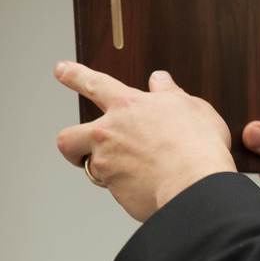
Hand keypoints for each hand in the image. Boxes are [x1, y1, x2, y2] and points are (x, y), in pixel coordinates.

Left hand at [55, 62, 235, 221]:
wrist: (195, 184)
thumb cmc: (198, 144)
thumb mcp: (191, 106)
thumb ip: (170, 93)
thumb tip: (160, 80)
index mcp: (128, 106)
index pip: (95, 83)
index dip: (75, 75)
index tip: (61, 70)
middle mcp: (109, 133)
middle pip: (68, 138)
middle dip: (71, 146)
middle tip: (79, 151)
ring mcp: (107, 164)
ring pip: (93, 168)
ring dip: (108, 170)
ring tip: (138, 170)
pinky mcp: (115, 191)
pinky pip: (116, 189)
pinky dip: (130, 189)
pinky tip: (151, 185)